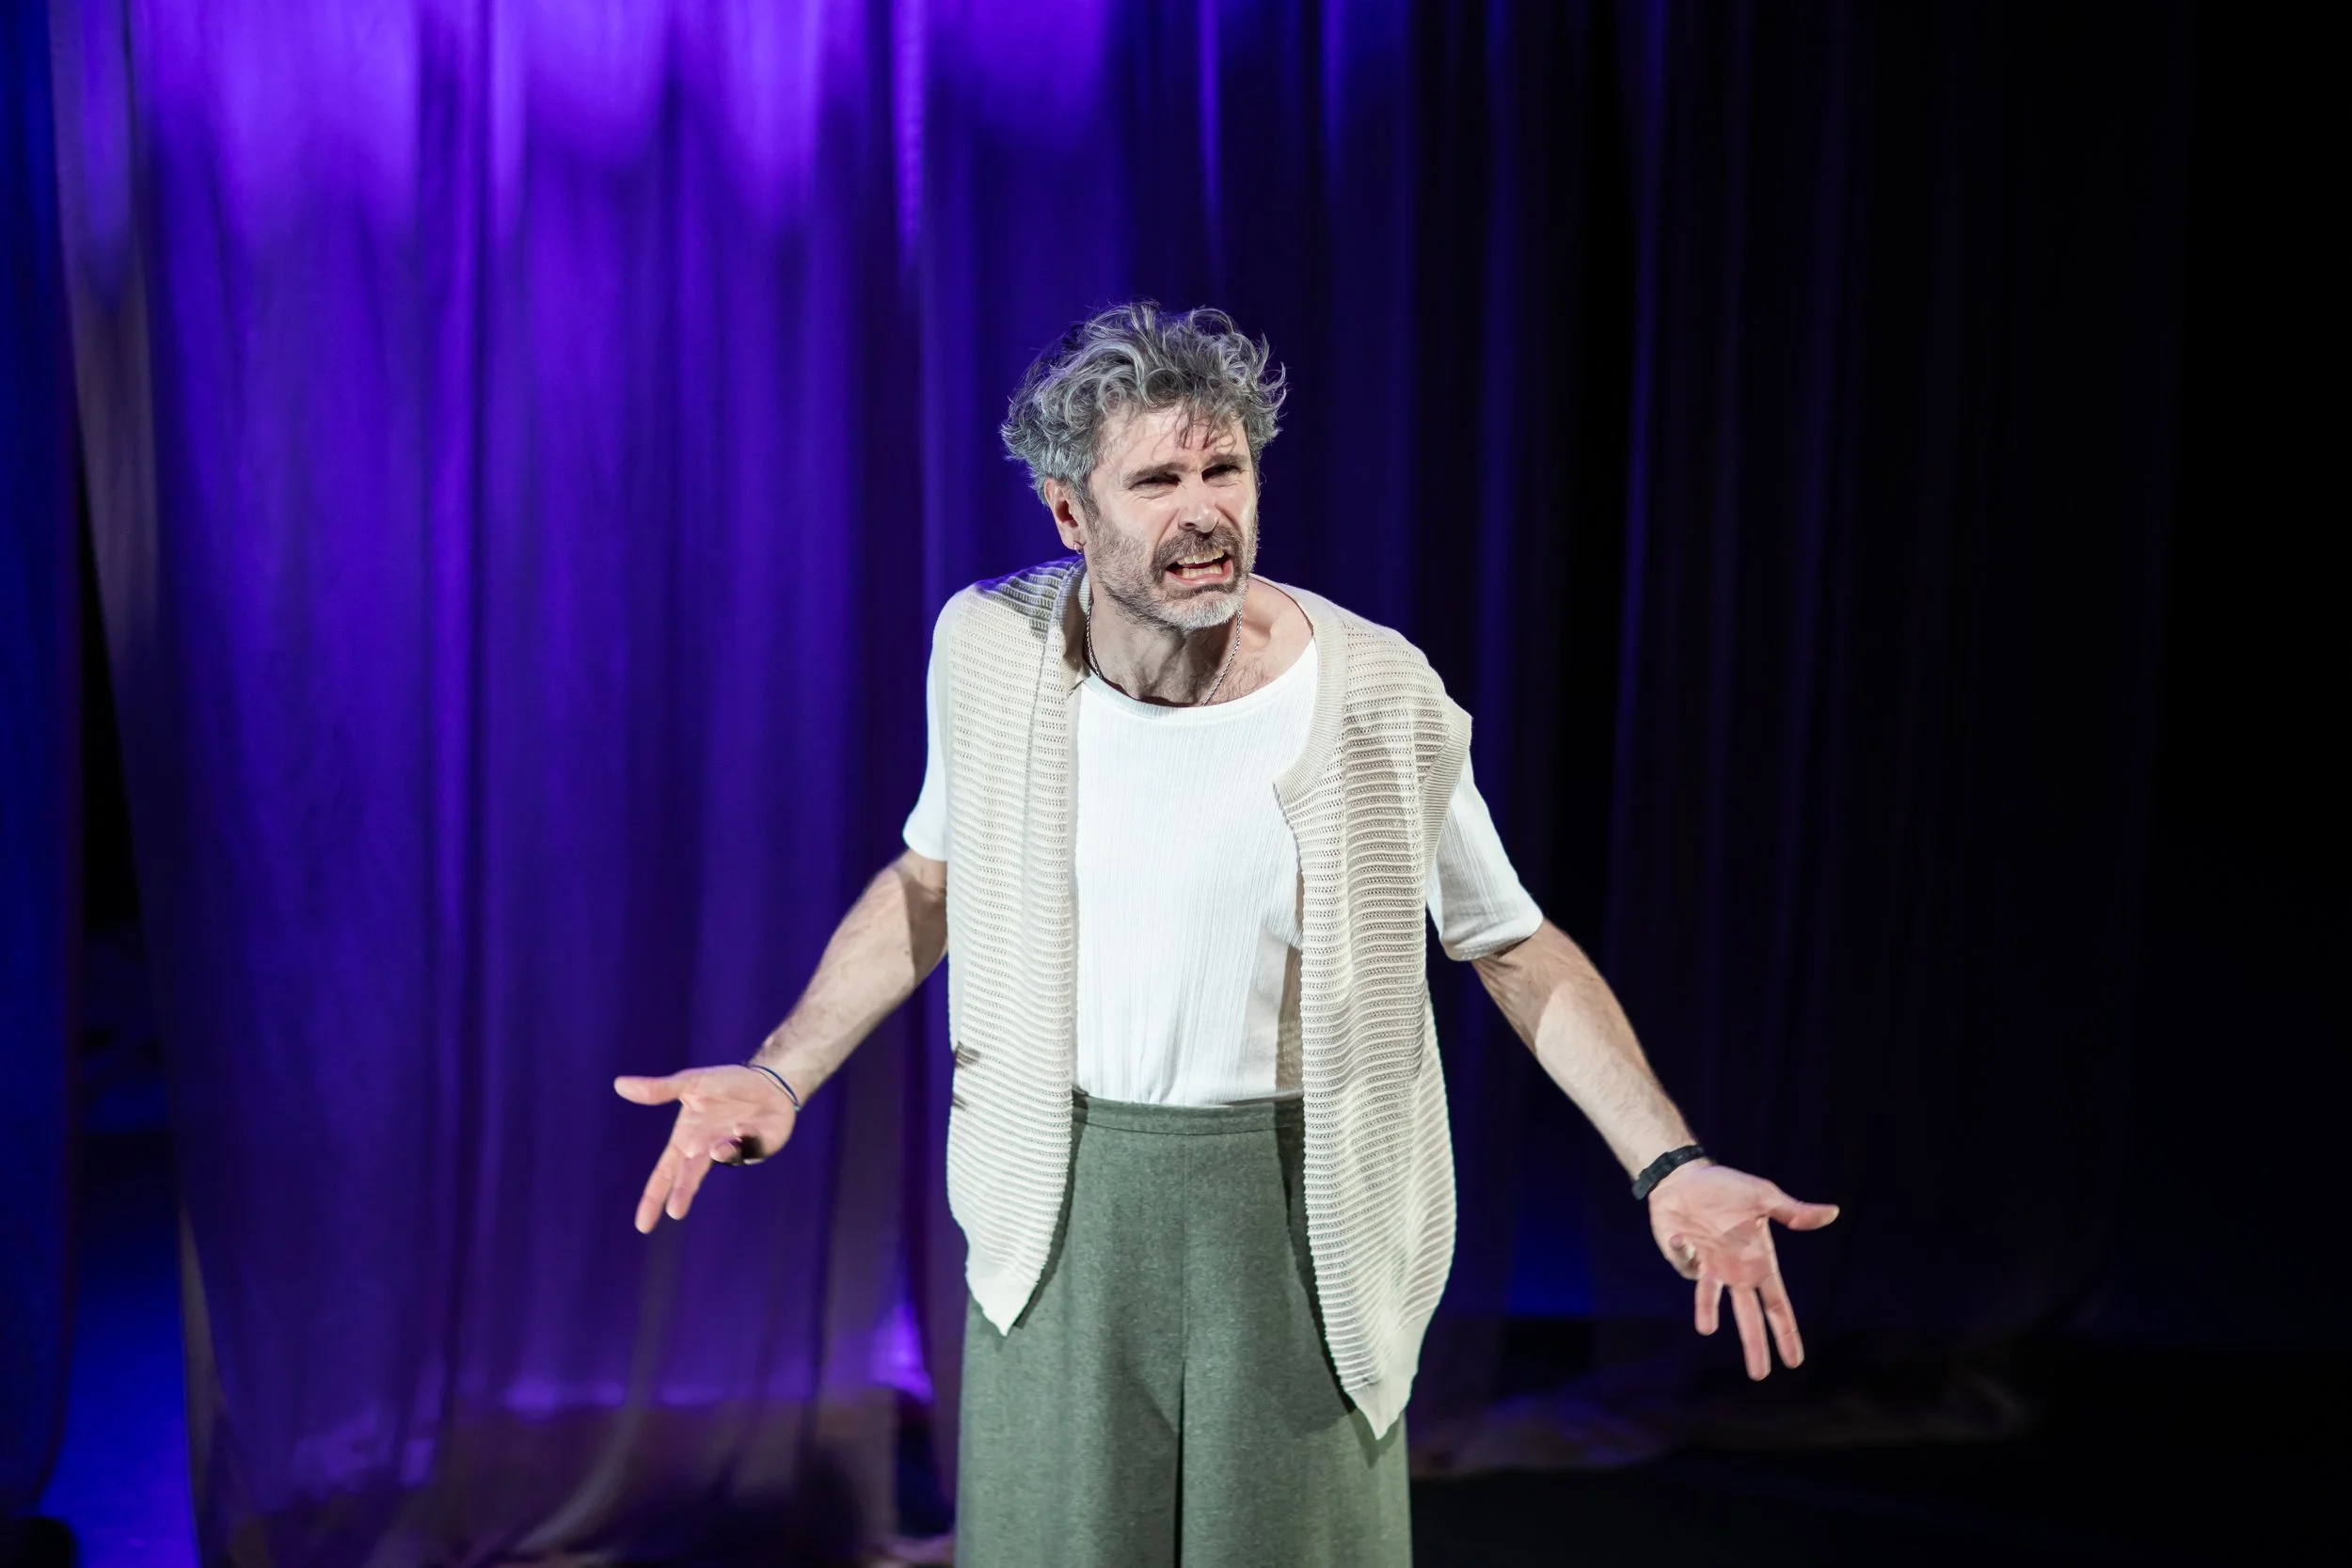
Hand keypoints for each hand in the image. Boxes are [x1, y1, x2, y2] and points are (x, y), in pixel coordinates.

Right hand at [613, 1065, 801, 1232]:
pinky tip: (743, 1127)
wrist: (768, 1080)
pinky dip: (747, 1137)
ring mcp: (734, 1152)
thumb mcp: (690, 1082)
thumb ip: (659, 1089)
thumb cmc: (725, 1084)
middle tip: (675, 1211)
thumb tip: (619, 1084)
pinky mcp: (759, 1148)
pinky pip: (751, 1147)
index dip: (652, 1199)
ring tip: (721, 1144)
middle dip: (682, 1193)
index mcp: (687, 1142)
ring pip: (725, 1159)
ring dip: (722, 1153)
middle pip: (690, 1178)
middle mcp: (708, 1152)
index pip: (664, 1175)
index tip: (643, 1226)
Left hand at [1647, 1162, 1838, 1378]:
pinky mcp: (1683, 1259)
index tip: (1795, 1361)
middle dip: (1755, 1345)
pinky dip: (1684, 1254)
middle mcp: (1735, 1272)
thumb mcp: (1763, 1196)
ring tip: (1708, 1329)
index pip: (1776, 1305)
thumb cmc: (1727, 1187)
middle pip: (1748, 1316)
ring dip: (1709, 1315)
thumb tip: (1833, 1212)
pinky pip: (1685, 1265)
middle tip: (1760, 1375)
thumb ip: (1793, 1212)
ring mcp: (1708, 1269)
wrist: (1684, 1178)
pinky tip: (1683, 1235)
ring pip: (1711, 1302)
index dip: (1786, 1332)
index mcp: (1758, 1262)